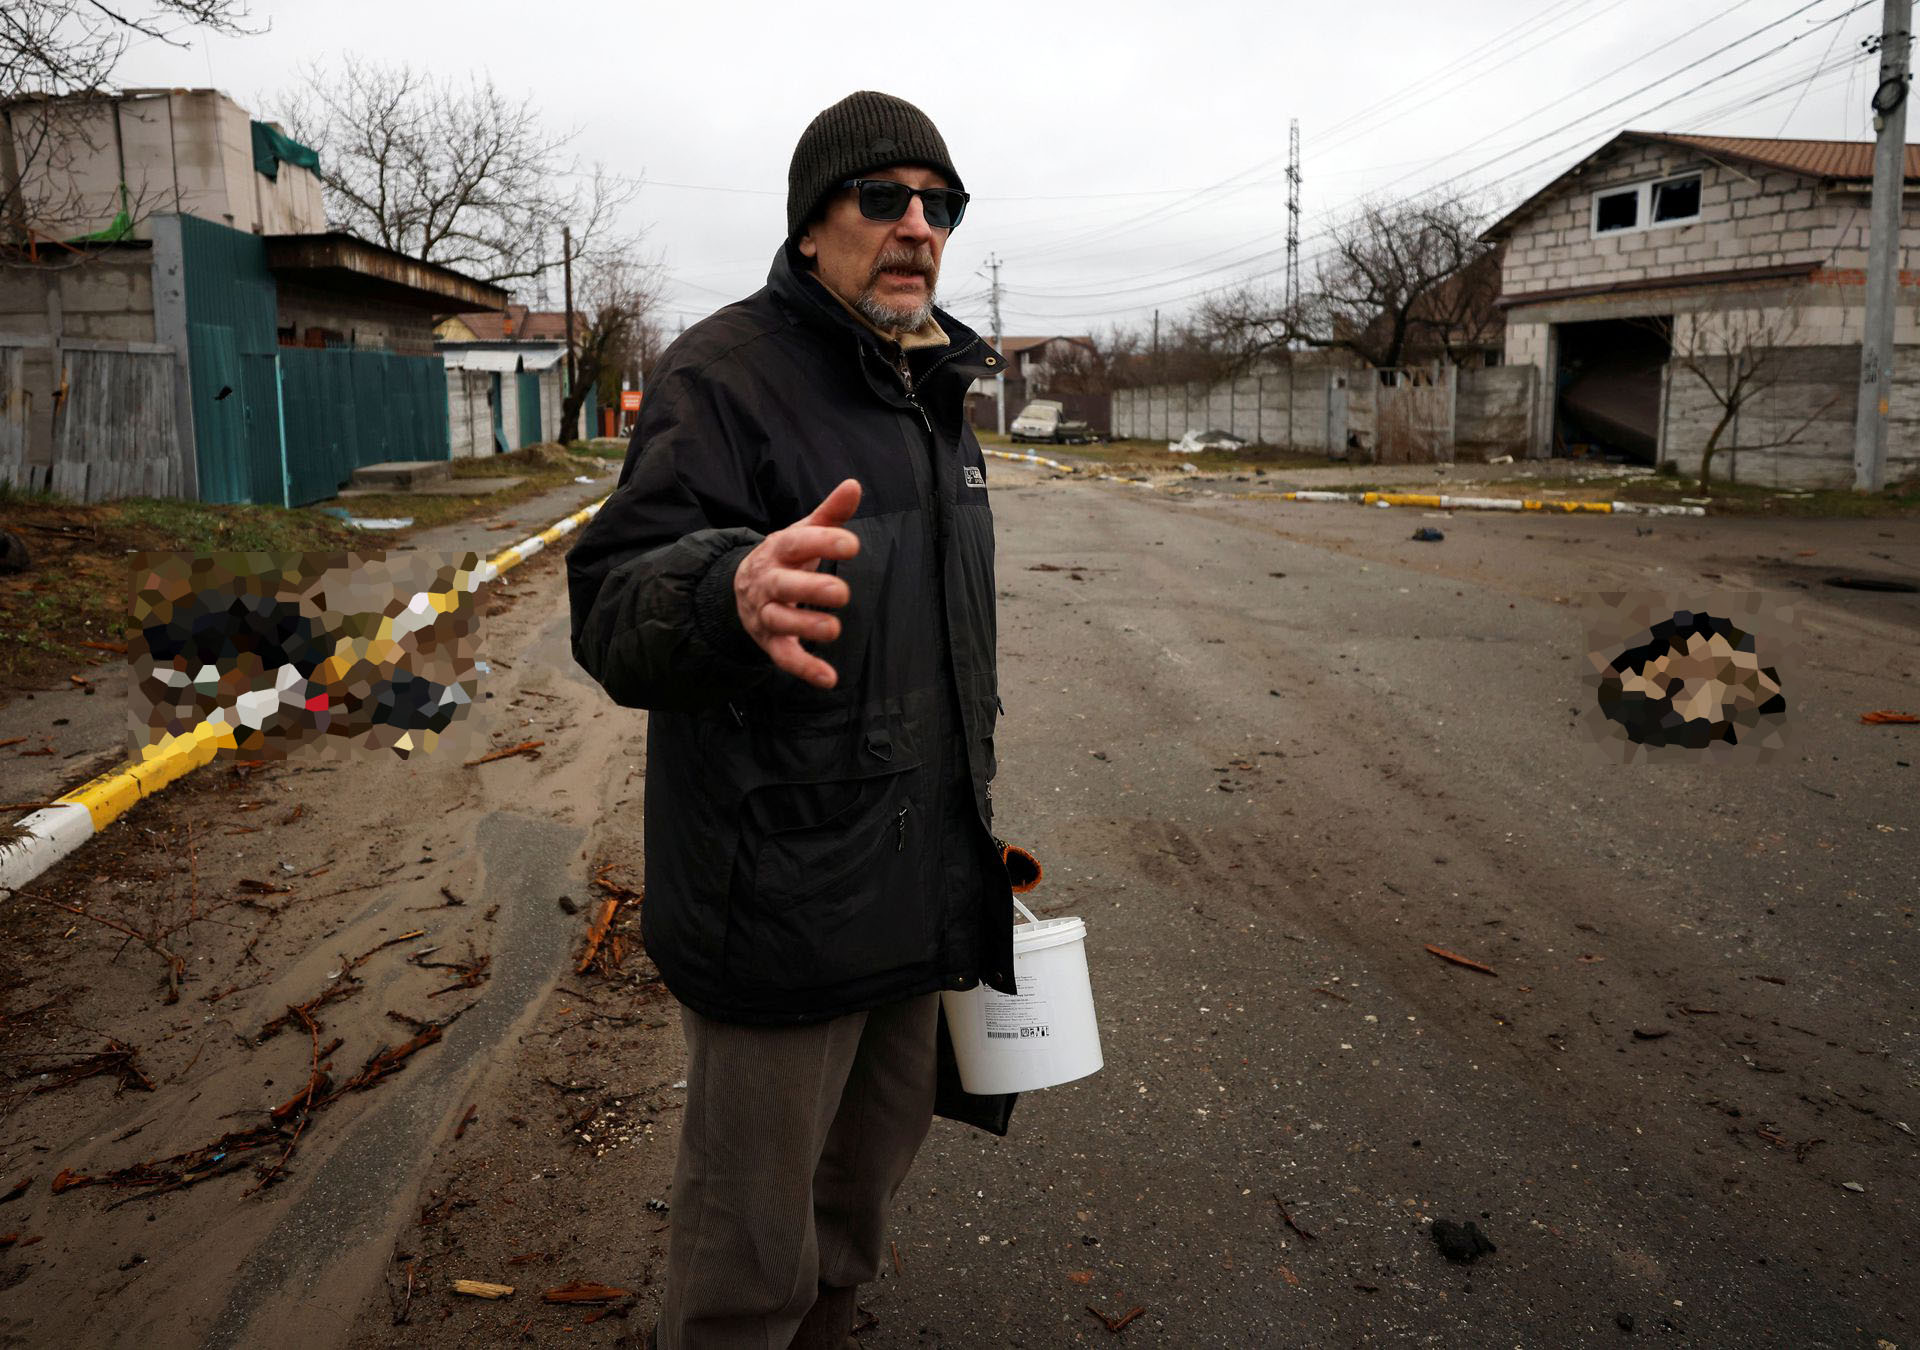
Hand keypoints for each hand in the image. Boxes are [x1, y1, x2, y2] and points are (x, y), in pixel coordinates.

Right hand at [734, 479, 861, 688]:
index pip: (798, 543)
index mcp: (779, 550)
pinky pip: (785, 657)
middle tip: (841, 592)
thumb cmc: (784, 558)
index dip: (823, 543)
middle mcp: (768, 582)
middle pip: (784, 586)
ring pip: (781, 622)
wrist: (741, 587)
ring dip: (806, 627)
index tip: (852, 545)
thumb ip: (830, 513)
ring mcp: (766, 614)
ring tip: (834, 629)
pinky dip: (805, 669)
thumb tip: (854, 485)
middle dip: (811, 590)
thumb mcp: (803, 532)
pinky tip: (829, 679)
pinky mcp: (771, 641)